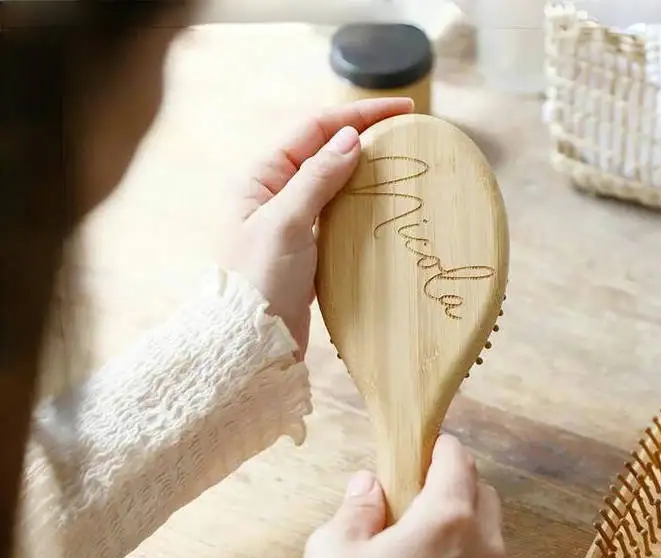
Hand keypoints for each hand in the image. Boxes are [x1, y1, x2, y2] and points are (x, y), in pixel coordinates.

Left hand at [220, 97, 413, 356]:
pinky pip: (340, 218)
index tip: (403, 110)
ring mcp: (293, 224)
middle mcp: (275, 195)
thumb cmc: (257, 282)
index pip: (315, 129)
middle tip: (410, 137)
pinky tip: (385, 209)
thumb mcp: (286, 223)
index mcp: (261, 177)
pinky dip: (363, 209)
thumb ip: (316, 179)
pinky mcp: (308, 252)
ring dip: (367, 174)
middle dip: (366, 139)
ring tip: (404, 168)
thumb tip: (350, 138)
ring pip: (336, 186)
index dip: (359, 114)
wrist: (250, 344)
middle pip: (327, 153)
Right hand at [300, 434, 509, 557]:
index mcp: (448, 519)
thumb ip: (357, 508)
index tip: (425, 452)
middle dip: (458, 490)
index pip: (458, 462)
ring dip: (468, 539)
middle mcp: (487, 551)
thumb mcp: (333, 550)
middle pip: (484, 498)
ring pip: (492, 546)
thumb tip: (371, 486)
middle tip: (422, 503)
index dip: (440, 451)